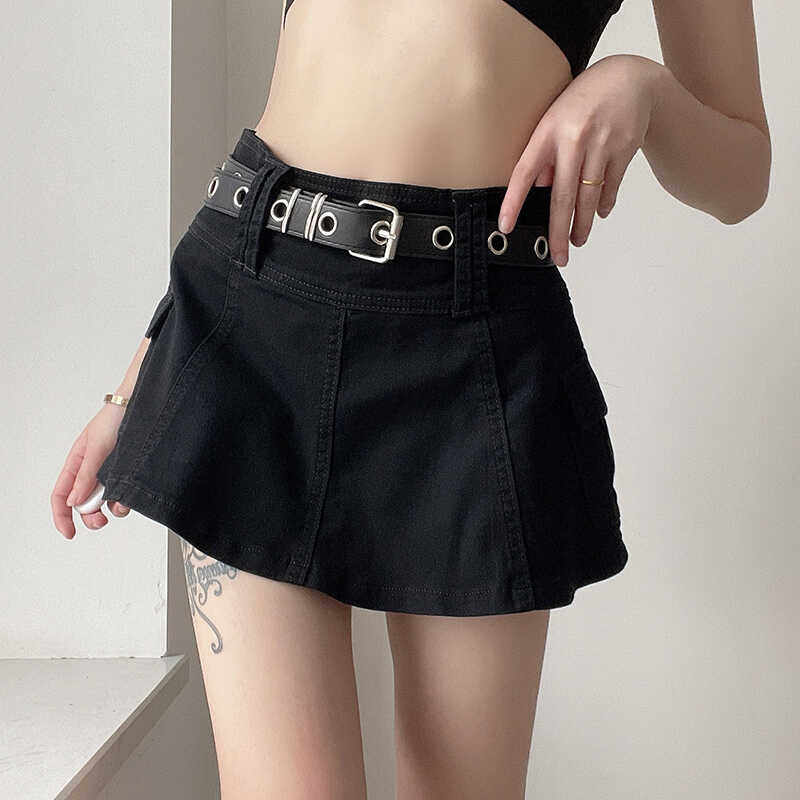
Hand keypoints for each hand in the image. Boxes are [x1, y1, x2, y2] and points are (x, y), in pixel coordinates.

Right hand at [51, 403, 130, 537]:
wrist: (143, 405)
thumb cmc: (115, 418)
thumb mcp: (97, 447)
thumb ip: (86, 475)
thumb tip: (74, 501)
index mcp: (77, 464)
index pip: (61, 496)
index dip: (61, 516)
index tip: (69, 533)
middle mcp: (92, 471)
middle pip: (83, 504)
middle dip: (90, 517)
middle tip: (101, 522)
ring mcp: (111, 473)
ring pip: (105, 502)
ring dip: (111, 509)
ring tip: (120, 506)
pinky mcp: (128, 473)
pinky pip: (123, 494)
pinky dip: (125, 500)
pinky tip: (129, 497)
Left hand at [498, 54, 662, 265]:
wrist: (629, 76)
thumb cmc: (583, 102)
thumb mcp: (555, 118)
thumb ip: (546, 154)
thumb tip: (539, 190)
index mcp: (548, 131)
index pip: (524, 173)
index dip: (513, 202)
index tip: (505, 227)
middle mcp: (574, 138)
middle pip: (562, 196)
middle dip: (558, 232)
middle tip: (557, 257)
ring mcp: (601, 143)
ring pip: (589, 197)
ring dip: (583, 225)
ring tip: (577, 242)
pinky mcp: (624, 148)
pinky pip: (610, 186)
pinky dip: (604, 204)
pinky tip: (598, 216)